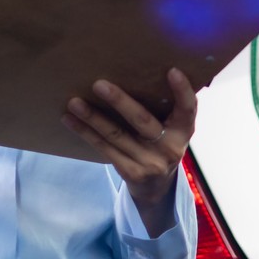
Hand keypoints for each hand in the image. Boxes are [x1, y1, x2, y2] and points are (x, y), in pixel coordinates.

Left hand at [62, 69, 198, 236]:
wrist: (157, 189)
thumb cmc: (161, 144)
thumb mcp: (173, 130)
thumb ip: (166, 108)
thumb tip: (140, 69)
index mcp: (184, 131)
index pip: (188, 109)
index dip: (183, 91)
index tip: (172, 71)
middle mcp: (170, 147)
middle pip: (142, 120)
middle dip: (120, 102)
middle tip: (99, 84)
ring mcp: (150, 162)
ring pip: (116, 135)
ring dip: (93, 117)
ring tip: (74, 102)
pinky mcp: (131, 172)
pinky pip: (104, 148)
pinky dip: (85, 132)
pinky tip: (70, 119)